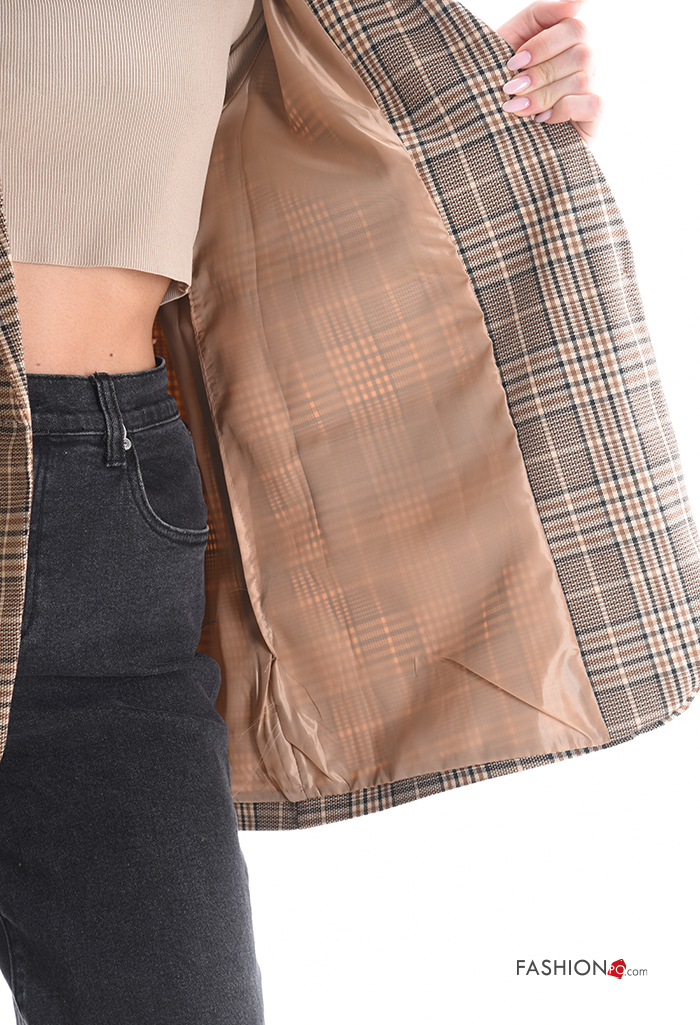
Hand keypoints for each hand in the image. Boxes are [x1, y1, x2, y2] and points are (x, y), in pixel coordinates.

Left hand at [497, 0, 602, 145]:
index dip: (543, 44)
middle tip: (511, 89)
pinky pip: (592, 103)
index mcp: (566, 42)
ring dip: (544, 95)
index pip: (574, 27)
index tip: (513, 62)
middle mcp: (584, 64)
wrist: (486, 134)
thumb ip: (540, 14)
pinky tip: (541, 121)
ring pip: (583, 79)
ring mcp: (592, 89)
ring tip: (517, 109)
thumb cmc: (496, 84)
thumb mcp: (510, 42)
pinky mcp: (594, 118)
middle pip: (582, 52)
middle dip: (541, 73)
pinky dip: (562, 110)